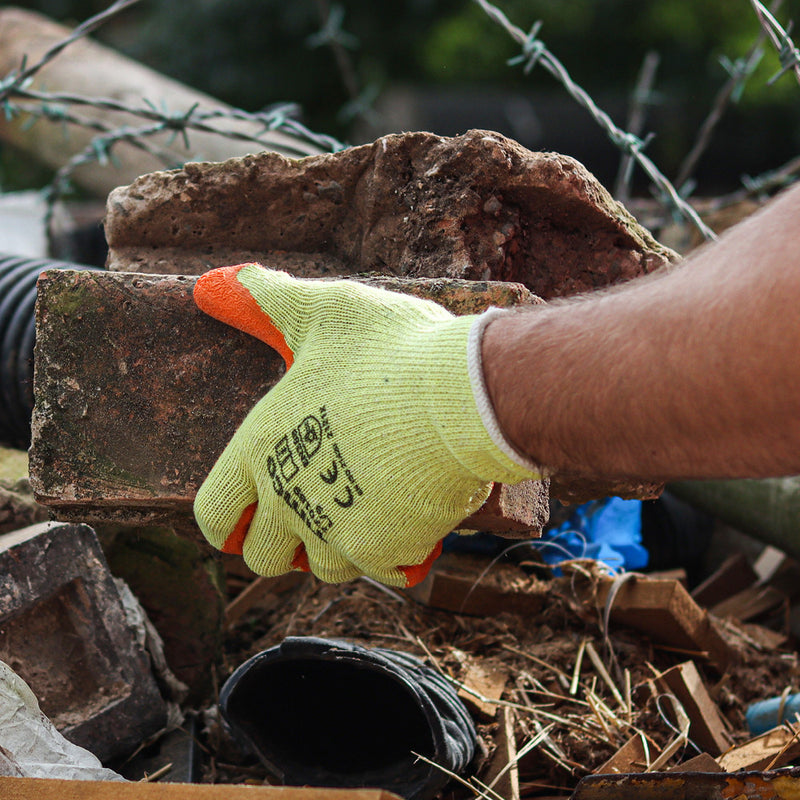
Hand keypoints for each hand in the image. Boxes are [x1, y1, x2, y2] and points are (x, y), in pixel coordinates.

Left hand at [193, 264, 538, 586]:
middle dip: (284, 540)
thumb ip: (267, 302)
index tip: (249, 517)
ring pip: (323, 569)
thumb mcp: (324, 311)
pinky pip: (382, 572)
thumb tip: (208, 283)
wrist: (466, 396)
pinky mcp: (388, 551)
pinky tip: (412, 520)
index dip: (228, 521)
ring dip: (338, 547)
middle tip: (315, 507)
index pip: (213, 516)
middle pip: (262, 557)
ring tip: (365, 509)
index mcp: (260, 449)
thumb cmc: (391, 349)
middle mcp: (288, 500)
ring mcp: (338, 532)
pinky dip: (394, 553)